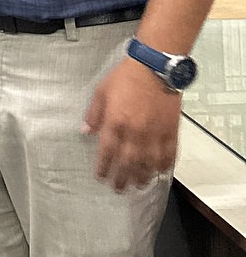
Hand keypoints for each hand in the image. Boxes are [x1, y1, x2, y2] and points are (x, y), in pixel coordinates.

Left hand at [82, 56, 182, 191]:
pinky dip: (164, 166)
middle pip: (128, 163)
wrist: (155, 68)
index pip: (107, 152)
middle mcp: (135, 132)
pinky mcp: (171, 132)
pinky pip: (168, 155)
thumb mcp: (101, 91)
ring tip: (137, 185)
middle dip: (122, 178)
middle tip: (118, 188)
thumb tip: (85, 131)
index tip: (101, 176)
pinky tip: (159, 172)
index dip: (103, 167)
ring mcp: (155, 134)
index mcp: (116, 122)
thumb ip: (93, 114)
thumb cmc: (127, 77)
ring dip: (142, 177)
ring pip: (149, 164)